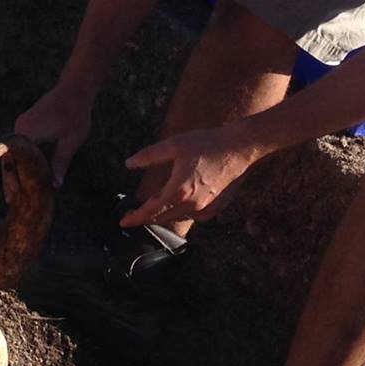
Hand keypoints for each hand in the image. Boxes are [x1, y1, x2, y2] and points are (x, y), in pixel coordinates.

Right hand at [13, 79, 95, 185]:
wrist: (74, 89)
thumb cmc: (75, 114)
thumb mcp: (70, 141)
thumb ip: (60, 163)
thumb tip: (55, 186)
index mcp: (27, 132)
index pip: (14, 159)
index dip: (13, 178)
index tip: (14, 194)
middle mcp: (19, 129)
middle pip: (9, 158)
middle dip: (10, 179)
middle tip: (10, 200)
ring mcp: (21, 126)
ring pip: (13, 153)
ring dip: (14, 171)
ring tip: (15, 193)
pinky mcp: (26, 125)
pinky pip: (19, 147)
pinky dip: (20, 161)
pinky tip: (25, 175)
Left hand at [122, 124, 262, 227]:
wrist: (241, 148)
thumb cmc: (207, 143)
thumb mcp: (173, 145)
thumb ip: (149, 156)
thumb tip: (129, 164)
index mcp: (178, 191)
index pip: (150, 211)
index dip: (135, 217)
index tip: (123, 221)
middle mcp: (192, 205)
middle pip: (162, 218)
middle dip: (146, 217)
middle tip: (132, 215)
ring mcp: (206, 209)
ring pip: (177, 217)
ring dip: (164, 215)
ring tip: (153, 207)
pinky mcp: (216, 208)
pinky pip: (193, 216)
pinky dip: (182, 212)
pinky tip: (179, 202)